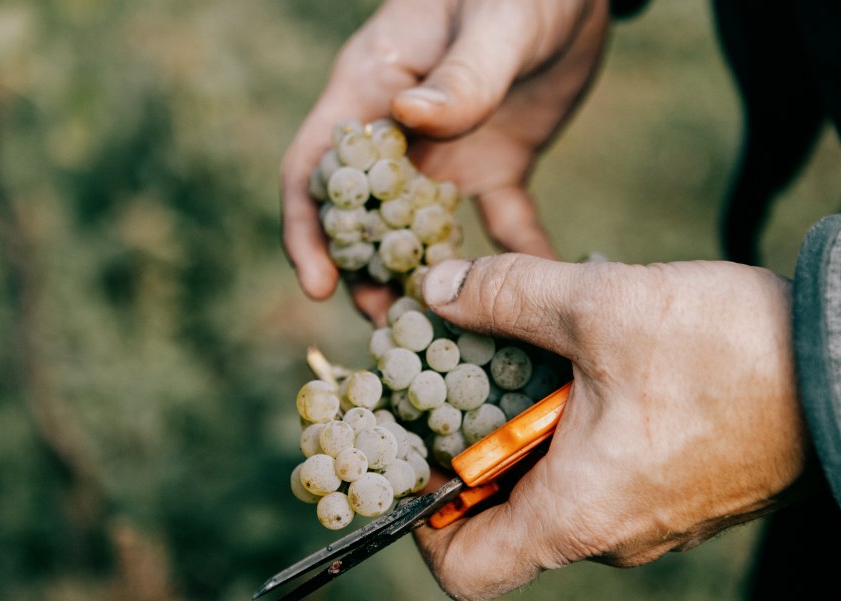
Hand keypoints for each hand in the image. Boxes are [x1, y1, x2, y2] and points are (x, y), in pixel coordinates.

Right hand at [280, 0, 608, 321]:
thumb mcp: (493, 19)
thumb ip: (460, 74)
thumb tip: (410, 120)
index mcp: (372, 90)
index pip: (316, 169)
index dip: (307, 231)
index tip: (319, 287)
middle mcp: (398, 132)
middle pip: (362, 217)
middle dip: (365, 275)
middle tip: (388, 329)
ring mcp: (447, 153)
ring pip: (419, 233)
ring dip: (424, 281)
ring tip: (440, 330)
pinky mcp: (496, 164)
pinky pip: (498, 223)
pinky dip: (512, 258)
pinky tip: (533, 290)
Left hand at [413, 255, 818, 600]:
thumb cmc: (728, 352)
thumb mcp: (598, 306)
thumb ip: (506, 297)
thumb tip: (438, 290)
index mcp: (576, 515)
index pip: (465, 568)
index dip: (424, 521)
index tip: (422, 455)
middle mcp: (611, 535)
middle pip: (507, 517)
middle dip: (482, 444)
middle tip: (475, 373)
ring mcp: (652, 519)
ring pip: (561, 486)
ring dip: (538, 424)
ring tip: (546, 351)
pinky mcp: (685, 492)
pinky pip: (609, 472)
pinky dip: (585, 426)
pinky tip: (600, 361)